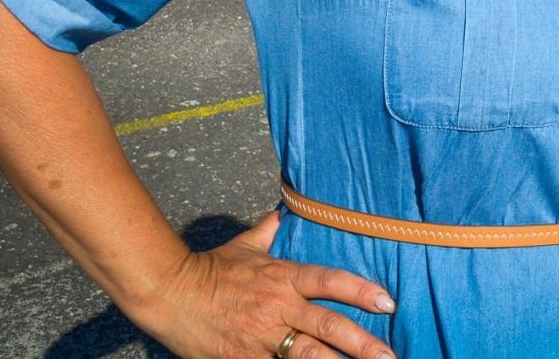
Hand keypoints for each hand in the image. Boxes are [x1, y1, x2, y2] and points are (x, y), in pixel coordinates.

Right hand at [132, 211, 396, 358]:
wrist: (168, 291)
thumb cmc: (209, 268)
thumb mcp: (243, 246)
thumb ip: (267, 233)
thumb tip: (280, 214)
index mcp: (284, 278)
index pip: (332, 281)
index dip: (362, 292)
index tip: (388, 303)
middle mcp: (279, 307)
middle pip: (329, 326)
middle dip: (363, 344)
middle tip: (389, 356)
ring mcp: (262, 336)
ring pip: (309, 356)